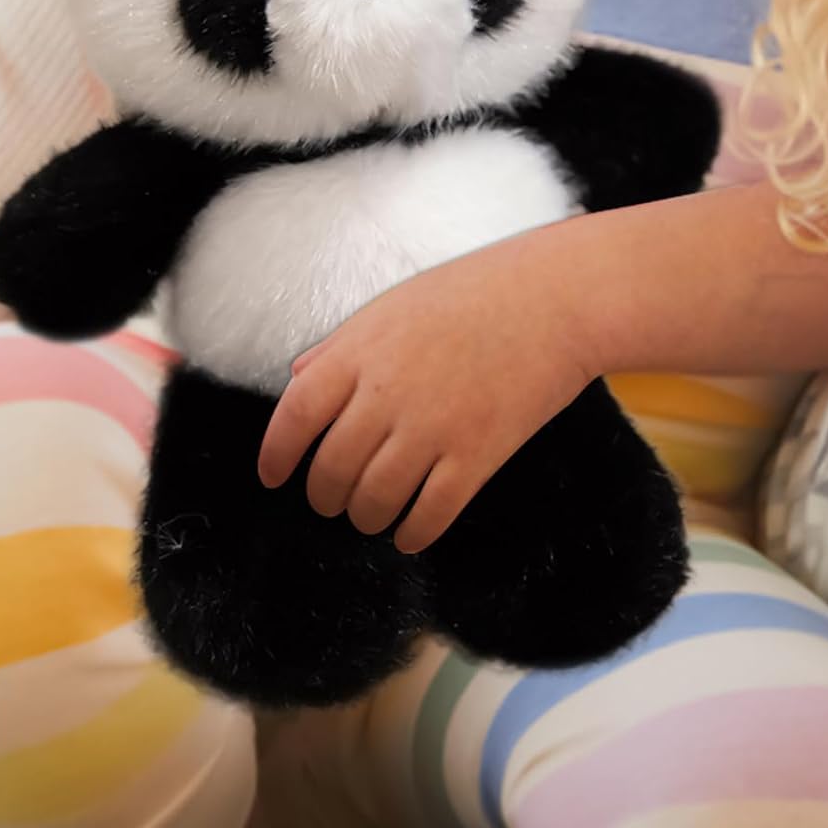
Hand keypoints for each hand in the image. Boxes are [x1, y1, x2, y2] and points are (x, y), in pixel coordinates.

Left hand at [257, 233, 595, 552]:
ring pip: (374, 501)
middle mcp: (387, 395)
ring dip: (364, 518)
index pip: (294, 417)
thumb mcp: (393, 306)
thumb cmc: (474, 294)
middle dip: (324, 496)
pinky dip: (412, 534)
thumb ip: (341, 346)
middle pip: (331, 470)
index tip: (274, 477)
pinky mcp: (477, 456)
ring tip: (370, 516)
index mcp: (360, 353)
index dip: (276, 455)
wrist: (554, 300)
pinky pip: (429, 516)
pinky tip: (410, 532)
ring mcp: (433, 429)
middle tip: (330, 500)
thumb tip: (299, 377)